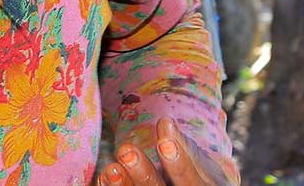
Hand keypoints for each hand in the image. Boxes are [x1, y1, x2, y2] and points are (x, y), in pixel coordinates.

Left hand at [95, 120, 232, 185]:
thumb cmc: (198, 177)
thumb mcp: (200, 163)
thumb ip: (183, 146)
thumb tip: (165, 124)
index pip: (190, 183)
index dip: (179, 165)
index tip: (164, 142)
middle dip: (143, 175)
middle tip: (126, 151)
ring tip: (110, 167)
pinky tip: (104, 176)